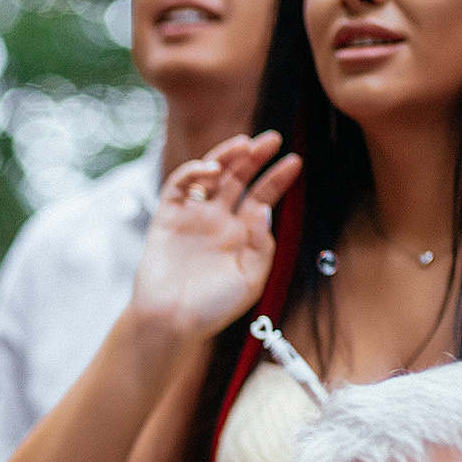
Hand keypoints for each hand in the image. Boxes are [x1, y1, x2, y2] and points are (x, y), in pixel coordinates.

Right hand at [130, 132, 302, 354]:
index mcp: (239, 236)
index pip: (261, 197)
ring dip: (226, 156)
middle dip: (254, 157)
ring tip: (244, 145)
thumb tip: (263, 209)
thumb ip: (262, 245)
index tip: (294, 161)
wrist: (170, 322)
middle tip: (271, 139)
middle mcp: (217, 222)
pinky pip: (178, 186)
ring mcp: (191, 218)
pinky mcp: (166, 218)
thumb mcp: (251, 280)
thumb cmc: (211, 308)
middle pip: (238, 179)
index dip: (277, 178)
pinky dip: (193, 172)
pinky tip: (211, 170)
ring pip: (210, 176)